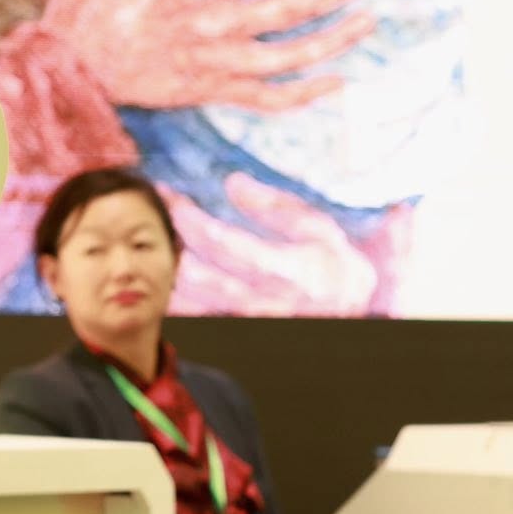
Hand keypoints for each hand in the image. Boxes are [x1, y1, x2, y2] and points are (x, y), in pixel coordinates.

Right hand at [39, 0, 379, 112]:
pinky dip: (303, 94)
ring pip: (287, 57)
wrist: (65, 68)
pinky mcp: (206, 92)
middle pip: (286, 9)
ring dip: (333, 40)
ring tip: (366, 21)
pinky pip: (265, 99)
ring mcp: (210, 64)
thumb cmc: (86, 5)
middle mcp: (207, 27)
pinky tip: (334, 80)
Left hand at [168, 173, 380, 313]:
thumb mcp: (320, 229)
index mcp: (284, 272)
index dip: (193, 219)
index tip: (175, 196)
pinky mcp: (233, 330)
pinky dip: (174, 290)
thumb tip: (233, 182)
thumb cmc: (335, 268)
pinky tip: (170, 264)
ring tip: (161, 233)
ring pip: (185, 298)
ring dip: (167, 263)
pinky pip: (190, 315)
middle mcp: (259, 302)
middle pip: (194, 273)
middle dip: (170, 237)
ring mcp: (243, 322)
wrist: (354, 317)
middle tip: (158, 209)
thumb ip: (276, 206)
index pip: (224, 245)